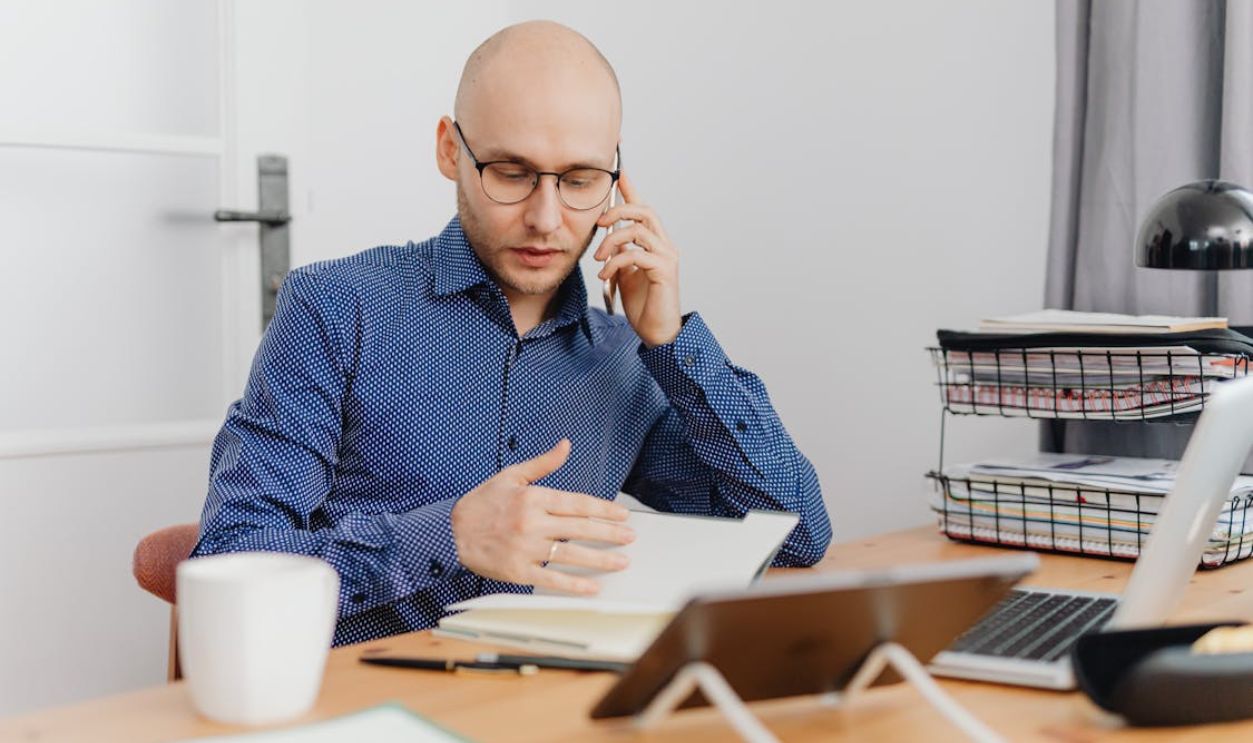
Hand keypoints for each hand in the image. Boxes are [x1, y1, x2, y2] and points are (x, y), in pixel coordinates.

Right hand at [450, 439, 634, 594]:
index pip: (577, 504)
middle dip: (610, 533)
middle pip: (580, 528)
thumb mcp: (511, 475)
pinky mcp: (518, 571)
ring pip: (571, 554)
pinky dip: (574, 585)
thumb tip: (566, 445)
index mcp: (533, 498)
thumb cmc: (483, 502)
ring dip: (600, 559)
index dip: (603, 510)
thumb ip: (543, 463)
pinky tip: (593, 587)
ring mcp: (526, 548)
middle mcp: (532, 522)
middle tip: (630, 537)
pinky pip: (551, 579)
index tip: (622, 515)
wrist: (450, 532)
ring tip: (621, 561)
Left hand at [594, 172, 681, 346]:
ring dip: (611, 241)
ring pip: (638, 231)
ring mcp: (667, 257)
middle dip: (617, 211)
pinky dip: (615, 261)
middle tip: (598, 223)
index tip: (620, 172)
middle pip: (644, 211)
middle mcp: (665, 245)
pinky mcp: (664, 271)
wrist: (657, 331)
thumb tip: (607, 239)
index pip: (643, 209)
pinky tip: (605, 274)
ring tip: (598, 259)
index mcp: (655, 243)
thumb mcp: (624, 272)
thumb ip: (619, 253)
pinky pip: (636, 255)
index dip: (631, 189)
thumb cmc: (643, 303)